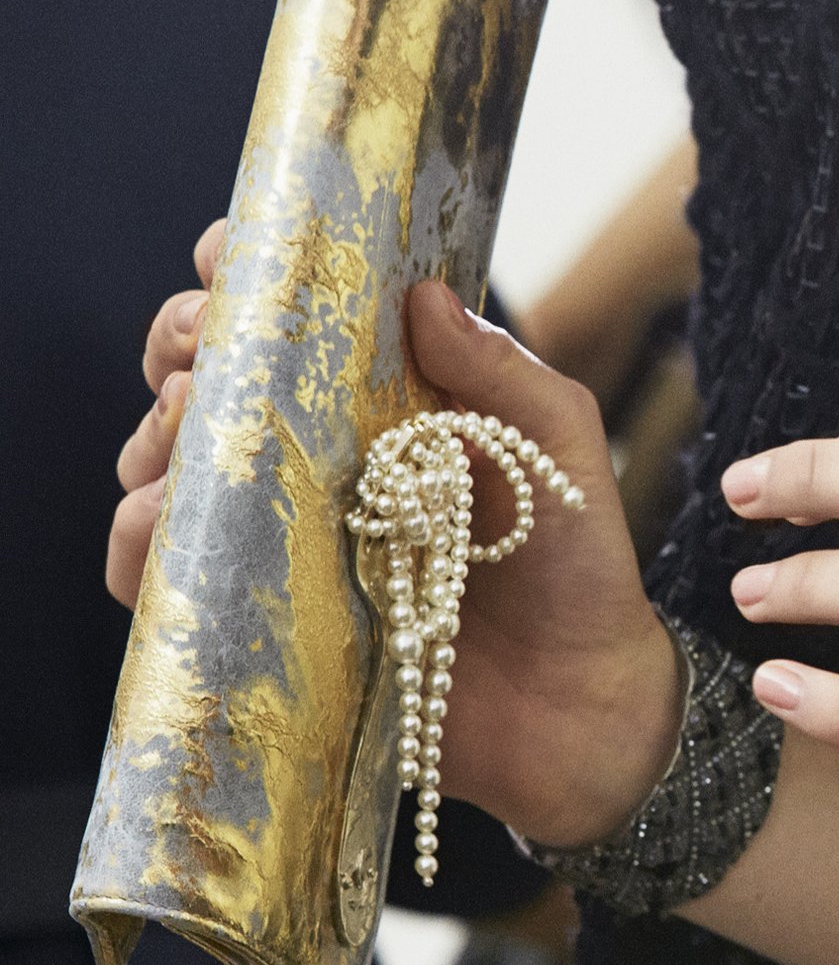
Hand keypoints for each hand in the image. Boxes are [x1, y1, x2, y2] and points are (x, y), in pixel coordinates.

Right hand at [111, 255, 681, 848]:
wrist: (574, 703)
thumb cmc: (575, 563)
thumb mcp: (559, 449)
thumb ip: (501, 372)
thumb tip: (422, 296)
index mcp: (379, 398)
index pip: (291, 317)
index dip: (243, 276)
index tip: (226, 261)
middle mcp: (316, 456)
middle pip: (205, 376)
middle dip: (180, 347)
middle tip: (201, 361)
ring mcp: (281, 534)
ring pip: (165, 466)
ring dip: (149, 439)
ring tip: (184, 441)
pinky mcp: (259, 616)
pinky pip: (166, 575)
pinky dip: (137, 543)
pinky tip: (159, 526)